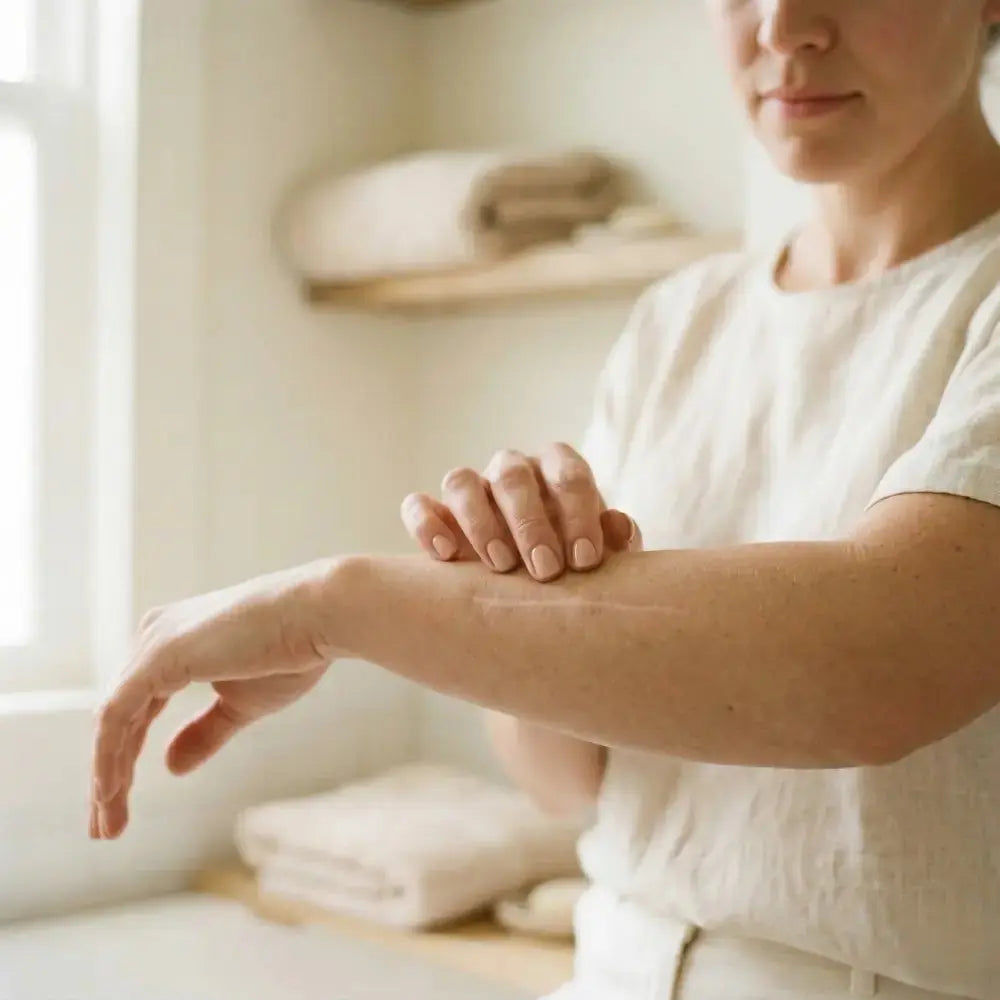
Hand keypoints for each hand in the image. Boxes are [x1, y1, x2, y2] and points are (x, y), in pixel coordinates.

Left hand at [89, 559, 338, 840]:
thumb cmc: (290, 653)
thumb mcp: (241, 705)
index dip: (124, 760)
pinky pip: (117, 716)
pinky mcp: (157, 656)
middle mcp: (154, 637)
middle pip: (118, 720)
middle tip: (106, 829)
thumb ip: (204, 732)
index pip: (135, 711)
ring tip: (108, 827)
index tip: (118, 807)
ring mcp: (153, 644)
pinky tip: (110, 793)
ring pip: (112, 723)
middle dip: (109, 776)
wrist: (318, 616)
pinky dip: (109, 757)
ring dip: (106, 777)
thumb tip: (171, 766)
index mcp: (173, 645)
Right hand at [400, 442, 641, 581]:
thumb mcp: (598, 555)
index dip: (577, 512)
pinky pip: (419, 505)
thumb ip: (611, 540)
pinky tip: (445, 556)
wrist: (533, 586)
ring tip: (500, 565)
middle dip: (530, 522)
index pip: (567, 473)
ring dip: (480, 522)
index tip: (584, 560)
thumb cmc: (574, 564)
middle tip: (545, 570)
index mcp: (557, 470)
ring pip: (461, 482)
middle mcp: (511, 471)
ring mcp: (471, 490)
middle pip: (512, 475)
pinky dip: (427, 525)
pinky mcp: (435, 514)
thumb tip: (619, 527)